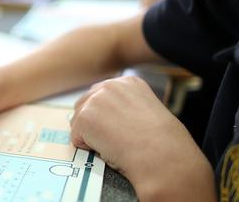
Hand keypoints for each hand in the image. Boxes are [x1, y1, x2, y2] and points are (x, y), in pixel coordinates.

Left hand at [71, 76, 214, 200]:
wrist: (162, 156)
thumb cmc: (162, 142)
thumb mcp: (147, 112)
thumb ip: (125, 107)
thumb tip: (105, 118)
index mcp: (128, 82)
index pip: (101, 95)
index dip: (107, 117)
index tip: (121, 129)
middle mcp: (110, 85)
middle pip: (85, 104)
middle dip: (95, 124)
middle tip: (115, 140)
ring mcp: (96, 100)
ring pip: (78, 121)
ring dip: (91, 136)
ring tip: (115, 144)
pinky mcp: (85, 117)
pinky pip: (76, 137)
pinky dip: (88, 148)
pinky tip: (109, 148)